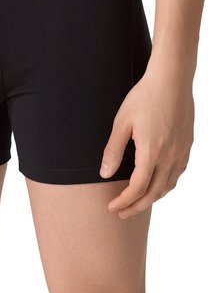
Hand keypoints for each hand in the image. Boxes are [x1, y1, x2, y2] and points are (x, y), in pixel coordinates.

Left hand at [99, 68, 193, 217]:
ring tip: (138, 201)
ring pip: (169, 185)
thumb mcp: (122, 123)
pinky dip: (166, 183)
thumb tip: (105, 174)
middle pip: (154, 193)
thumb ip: (113, 150)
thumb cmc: (144, 97)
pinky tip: (158, 181)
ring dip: (152, 197)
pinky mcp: (187, 144)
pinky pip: (178, 172)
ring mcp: (181, 151)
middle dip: (136, 206)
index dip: (124, 201)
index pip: (137, 189)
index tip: (112, 207)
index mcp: (151, 153)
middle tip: (122, 213)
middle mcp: (170, 156)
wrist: (171, 79)